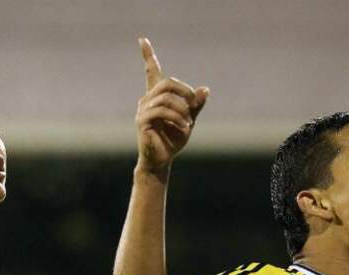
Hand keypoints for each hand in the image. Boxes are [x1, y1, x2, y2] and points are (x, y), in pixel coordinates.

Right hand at [135, 38, 208, 174]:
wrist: (162, 160)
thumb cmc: (173, 139)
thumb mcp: (189, 119)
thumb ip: (196, 105)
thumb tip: (205, 89)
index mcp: (156, 96)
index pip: (151, 71)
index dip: (147, 55)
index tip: (142, 39)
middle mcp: (147, 100)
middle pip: (167, 83)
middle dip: (185, 91)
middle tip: (195, 104)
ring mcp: (142, 110)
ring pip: (166, 98)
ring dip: (183, 109)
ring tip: (189, 123)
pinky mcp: (142, 121)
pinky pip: (161, 111)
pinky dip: (177, 117)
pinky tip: (184, 127)